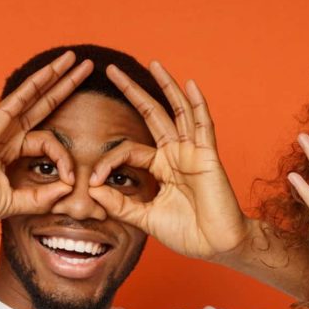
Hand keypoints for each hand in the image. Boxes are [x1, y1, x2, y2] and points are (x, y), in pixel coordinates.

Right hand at [0, 51, 93, 221]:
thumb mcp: (12, 202)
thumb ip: (39, 198)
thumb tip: (67, 190)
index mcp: (10, 150)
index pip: (48, 144)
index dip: (64, 159)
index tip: (69, 180)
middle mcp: (8, 132)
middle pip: (44, 104)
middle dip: (66, 87)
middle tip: (87, 68)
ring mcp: (1, 123)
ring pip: (36, 94)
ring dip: (57, 75)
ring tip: (77, 59)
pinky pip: (21, 97)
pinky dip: (38, 82)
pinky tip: (54, 70)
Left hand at [86, 62, 249, 259]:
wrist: (216, 246)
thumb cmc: (188, 234)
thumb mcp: (145, 219)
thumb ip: (120, 205)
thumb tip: (92, 190)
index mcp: (161, 168)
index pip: (129, 150)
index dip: (108, 162)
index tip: (94, 182)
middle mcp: (176, 154)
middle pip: (152, 114)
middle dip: (133, 91)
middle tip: (112, 70)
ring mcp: (193, 152)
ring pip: (178, 111)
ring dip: (166, 86)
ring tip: (153, 62)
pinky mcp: (208, 156)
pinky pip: (203, 125)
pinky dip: (198, 104)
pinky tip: (190, 84)